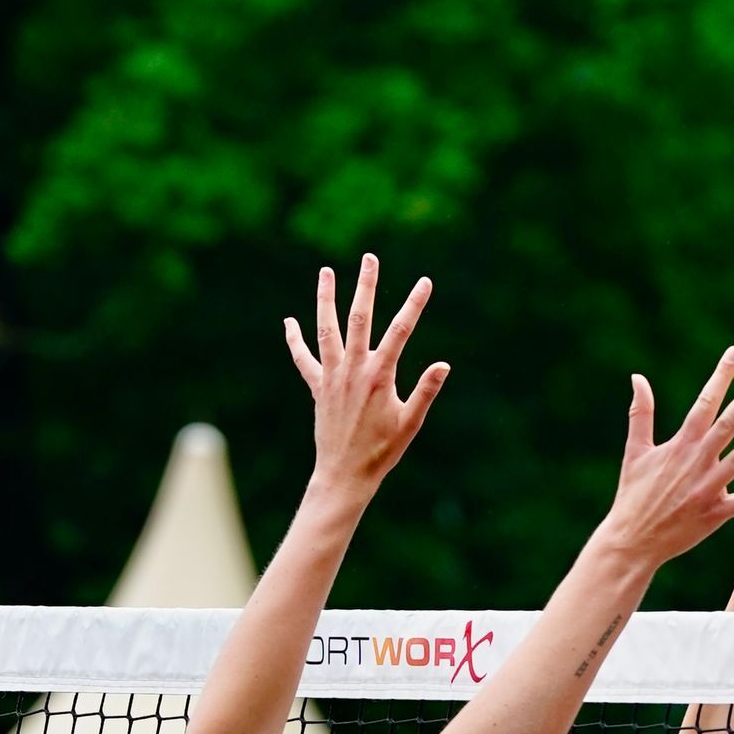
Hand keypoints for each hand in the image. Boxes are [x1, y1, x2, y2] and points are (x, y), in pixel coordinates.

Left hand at [285, 254, 447, 505]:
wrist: (344, 475)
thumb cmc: (382, 452)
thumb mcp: (410, 424)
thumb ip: (426, 391)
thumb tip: (444, 365)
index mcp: (379, 376)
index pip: (400, 331)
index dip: (414, 305)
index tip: (425, 282)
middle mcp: (353, 370)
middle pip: (360, 318)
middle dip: (366, 286)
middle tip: (370, 258)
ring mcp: (332, 377)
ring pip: (327, 329)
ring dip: (326, 299)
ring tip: (326, 272)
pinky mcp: (318, 389)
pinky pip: (304, 360)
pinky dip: (296, 340)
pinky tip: (289, 321)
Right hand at [599, 351, 733, 574]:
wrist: (632, 541)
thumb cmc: (633, 495)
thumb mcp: (635, 451)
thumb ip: (641, 413)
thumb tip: (637, 377)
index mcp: (680, 445)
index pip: (705, 403)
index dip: (721, 376)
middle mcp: (697, 462)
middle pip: (728, 424)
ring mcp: (708, 488)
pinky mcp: (715, 513)